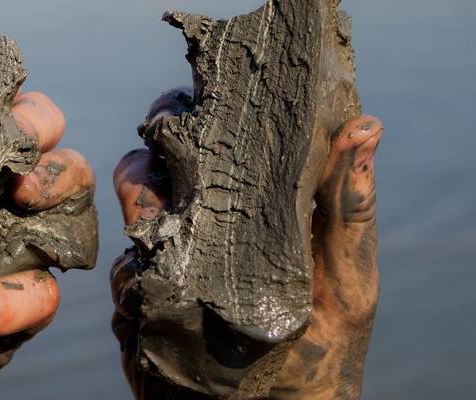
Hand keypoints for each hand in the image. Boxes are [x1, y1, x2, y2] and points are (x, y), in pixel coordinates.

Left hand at [0, 24, 93, 398]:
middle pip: (69, 170)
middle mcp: (0, 210)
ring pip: (71, 230)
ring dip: (43, 234)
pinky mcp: (15, 314)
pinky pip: (41, 299)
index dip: (31, 116)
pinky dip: (3, 305)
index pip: (22, 124)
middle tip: (20, 185)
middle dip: (58, 169)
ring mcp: (13, 260)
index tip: (8, 121)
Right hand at [111, 87, 380, 398]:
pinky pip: (121, 280)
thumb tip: (367, 125)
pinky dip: (132, 288)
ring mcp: (169, 265)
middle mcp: (201, 229)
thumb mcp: (347, 275)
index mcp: (245, 210)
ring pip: (130, 226)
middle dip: (146, 171)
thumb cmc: (328, 343)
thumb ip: (347, 206)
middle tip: (161, 189)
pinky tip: (156, 307)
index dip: (189, 118)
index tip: (187, 108)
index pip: (209, 145)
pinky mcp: (144, 305)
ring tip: (166, 256)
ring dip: (139, 232)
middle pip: (151, 173)